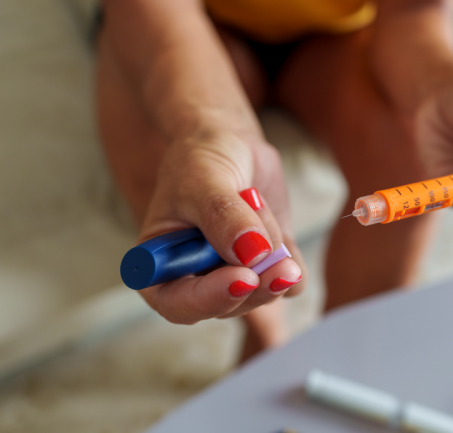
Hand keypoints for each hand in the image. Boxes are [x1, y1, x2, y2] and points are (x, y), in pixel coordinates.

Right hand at [136, 133, 303, 323]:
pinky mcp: (266, 270)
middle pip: (227, 306)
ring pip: (263, 296)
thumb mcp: (203, 179)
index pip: (176, 302)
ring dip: (273, 258)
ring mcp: (233, 278)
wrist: (232, 146)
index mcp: (160, 265)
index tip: (243, 277)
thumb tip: (251, 253)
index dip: (208, 299)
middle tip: (280, 261)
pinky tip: (281, 233)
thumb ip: (222, 216)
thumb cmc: (201, 161)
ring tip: (260, 207)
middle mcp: (195, 280)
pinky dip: (292, 260)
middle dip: (257, 284)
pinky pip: (290, 285)